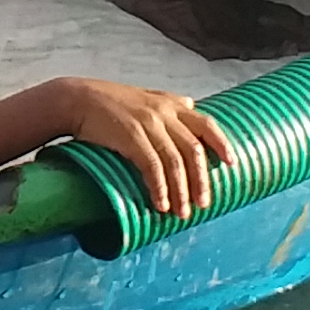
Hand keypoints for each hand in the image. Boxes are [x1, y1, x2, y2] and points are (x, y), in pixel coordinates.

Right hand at [54, 79, 232, 219]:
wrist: (78, 99)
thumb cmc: (111, 101)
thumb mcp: (146, 97)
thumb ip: (169, 104)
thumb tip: (192, 105)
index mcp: (171, 103)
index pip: (206, 123)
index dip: (221, 144)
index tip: (231, 163)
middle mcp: (164, 112)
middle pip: (194, 149)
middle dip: (201, 180)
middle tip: (204, 203)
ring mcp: (148, 124)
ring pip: (176, 162)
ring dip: (181, 191)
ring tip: (182, 212)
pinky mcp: (131, 137)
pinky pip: (152, 167)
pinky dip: (159, 188)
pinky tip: (160, 204)